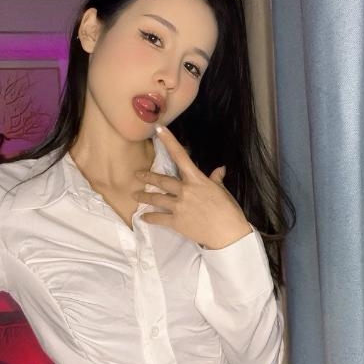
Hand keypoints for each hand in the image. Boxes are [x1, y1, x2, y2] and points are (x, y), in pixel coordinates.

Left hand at [134, 126, 252, 248]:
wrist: (227, 233)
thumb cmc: (228, 210)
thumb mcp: (222, 191)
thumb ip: (216, 179)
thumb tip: (219, 169)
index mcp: (196, 179)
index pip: (180, 156)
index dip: (169, 141)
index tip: (159, 130)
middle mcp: (184, 190)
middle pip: (162, 181)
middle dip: (148, 177)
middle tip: (137, 175)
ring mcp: (178, 206)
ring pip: (156, 199)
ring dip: (144, 197)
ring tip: (135, 196)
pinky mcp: (176, 222)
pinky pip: (158, 218)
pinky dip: (149, 218)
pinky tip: (143, 218)